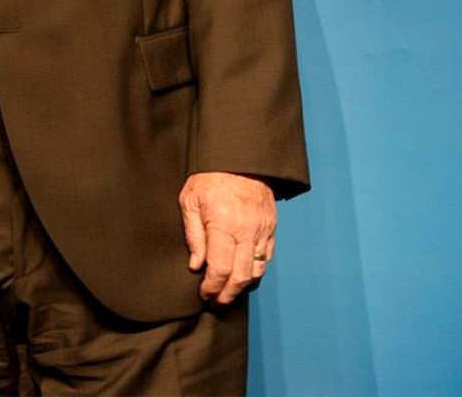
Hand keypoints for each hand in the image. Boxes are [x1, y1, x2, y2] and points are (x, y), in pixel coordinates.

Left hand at [180, 171, 276, 304]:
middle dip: (228, 294)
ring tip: (228, 294)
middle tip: (216, 302)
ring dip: (243, 287)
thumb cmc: (209, 178)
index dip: (212, 286)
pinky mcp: (271, 228)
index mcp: (224, 225)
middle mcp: (247, 231)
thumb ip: (193, 236)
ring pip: (257, 270)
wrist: (240, 159)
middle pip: (241, 276)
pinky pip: (267, 257)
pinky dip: (255, 271)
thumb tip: (197, 265)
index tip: (204, 294)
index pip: (221, 268)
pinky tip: (244, 276)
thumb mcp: (189, 202)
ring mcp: (263, 231)